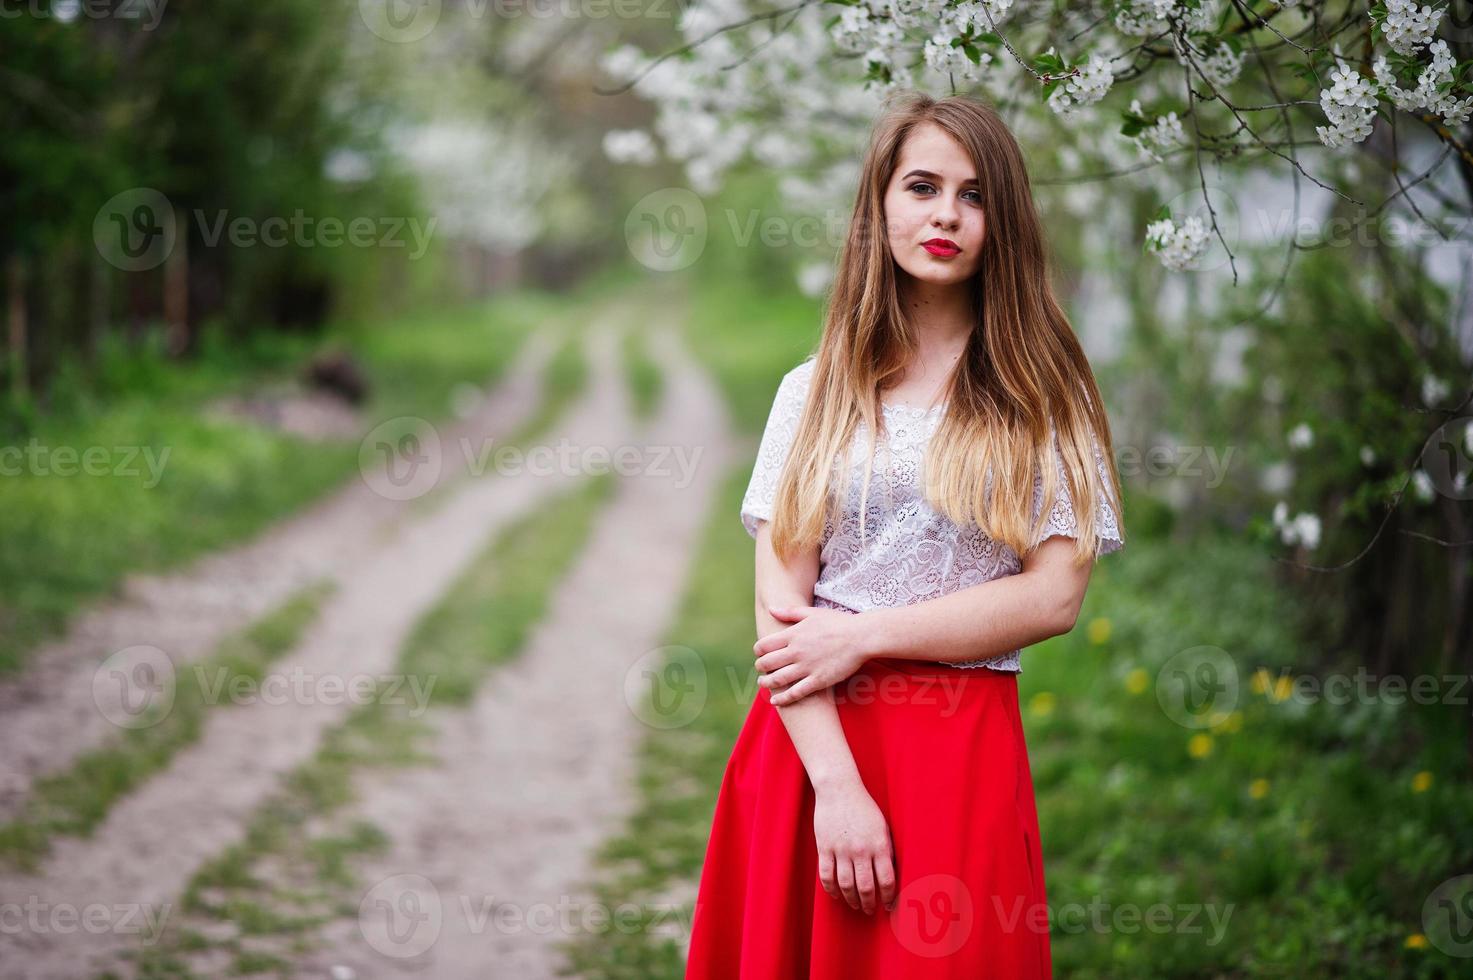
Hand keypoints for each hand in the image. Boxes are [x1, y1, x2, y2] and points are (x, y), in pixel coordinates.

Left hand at [755, 605, 869, 705]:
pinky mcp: (818, 680)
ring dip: (766, 683)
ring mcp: (807, 667)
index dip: (758, 651)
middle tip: (761, 669)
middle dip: (760, 667)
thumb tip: (771, 609)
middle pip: (767, 663)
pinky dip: (782, 698)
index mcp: (793, 634)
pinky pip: (795, 693)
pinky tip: (775, 701)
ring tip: (763, 684)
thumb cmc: (838, 623)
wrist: (861, 637)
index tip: (760, 654)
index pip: (764, 646)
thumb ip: (789, 612)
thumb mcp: (812, 613)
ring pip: (777, 679)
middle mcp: (796, 651)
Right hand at [813, 781, 896, 913]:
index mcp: (879, 844)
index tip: (889, 905)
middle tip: (869, 910)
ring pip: (846, 884)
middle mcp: (861, 849)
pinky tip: (836, 894)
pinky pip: (827, 875)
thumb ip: (886, 850)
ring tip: (855, 904)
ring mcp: (841, 849)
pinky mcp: (824, 847)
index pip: (887, 879)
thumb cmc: (864, 807)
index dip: (889, 897)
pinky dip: (831, 889)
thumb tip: (890, 875)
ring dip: (851, 899)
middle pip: (866, 887)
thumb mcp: (883, 827)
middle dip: (869, 903)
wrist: (839, 789)